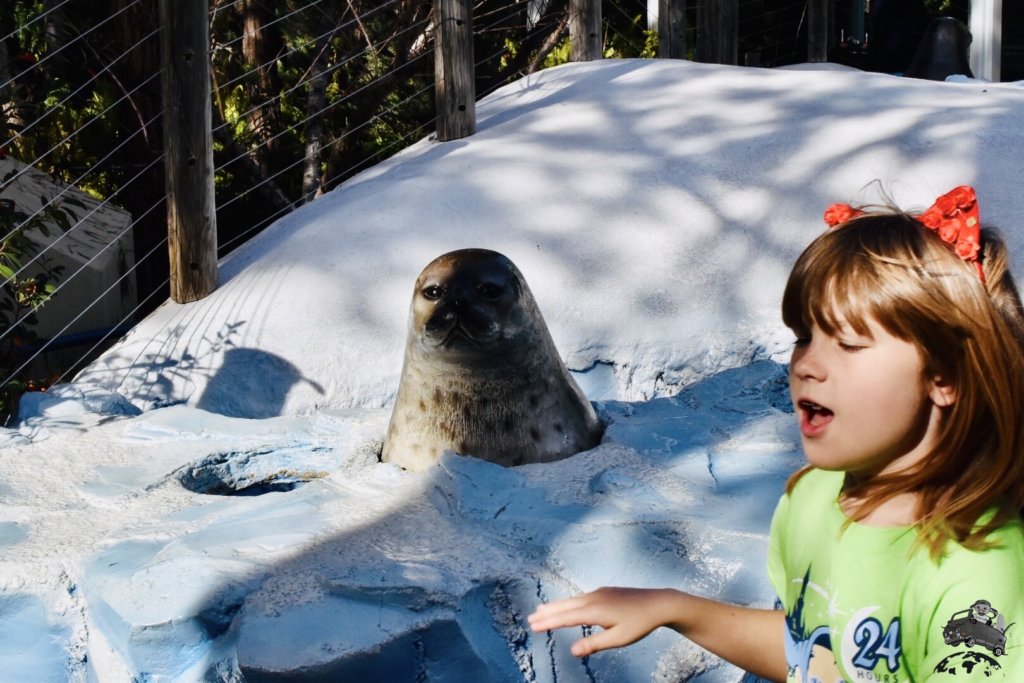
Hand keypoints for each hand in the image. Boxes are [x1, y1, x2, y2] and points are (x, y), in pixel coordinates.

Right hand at [528, 587, 677, 656]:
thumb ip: (594, 644)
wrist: (659, 603)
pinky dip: (568, 602)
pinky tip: (567, 606)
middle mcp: (594, 598)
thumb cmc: (639, 623)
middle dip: (548, 612)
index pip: (566, 617)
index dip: (549, 622)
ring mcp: (599, 593)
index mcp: (595, 610)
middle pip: (565, 605)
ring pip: (572, 600)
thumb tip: (573, 651)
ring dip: (556, 606)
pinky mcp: (605, 592)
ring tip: (542, 610)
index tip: (534, 626)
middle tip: (531, 618)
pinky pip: (581, 597)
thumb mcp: (618, 639)